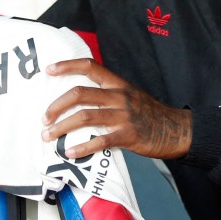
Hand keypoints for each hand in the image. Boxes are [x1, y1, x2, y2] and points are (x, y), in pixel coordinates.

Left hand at [41, 58, 191, 159]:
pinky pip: (100, 141)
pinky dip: (82, 148)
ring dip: (62, 127)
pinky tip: (70, 153)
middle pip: (80, 93)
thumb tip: (81, 98)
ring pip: (85, 117)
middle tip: (44, 118)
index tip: (49, 70)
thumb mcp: (131, 95)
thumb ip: (109, 93)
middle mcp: (119, 96)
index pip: (90, 67)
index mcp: (118, 83)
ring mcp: (123, 116)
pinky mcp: (127, 135)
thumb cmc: (150, 113)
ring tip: (48, 136)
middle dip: (57, 106)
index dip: (68, 66)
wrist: (176, 130)